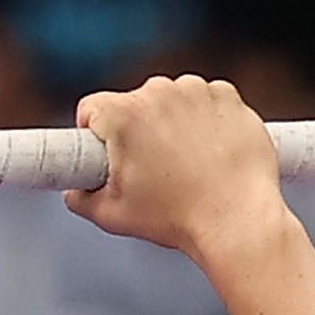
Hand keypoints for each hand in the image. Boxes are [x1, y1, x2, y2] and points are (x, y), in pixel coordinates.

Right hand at [67, 74, 287, 263]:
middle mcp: (156, 92)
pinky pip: (209, 100)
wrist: (240, 224)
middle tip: (159, 169)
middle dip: (141, 130)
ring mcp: (196, 90)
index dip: (95, 135)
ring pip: (173, 100)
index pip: (91, 110)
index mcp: (121, 114)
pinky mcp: (229, 97)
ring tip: (191, 164)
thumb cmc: (177, 221)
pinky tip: (216, 150)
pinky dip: (210, 119)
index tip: (111, 155)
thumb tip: (74, 191)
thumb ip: (80, 198)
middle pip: (134, 105)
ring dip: (176, 121)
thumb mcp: (112, 216)